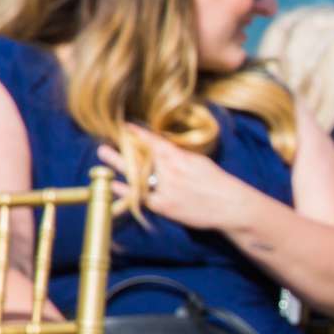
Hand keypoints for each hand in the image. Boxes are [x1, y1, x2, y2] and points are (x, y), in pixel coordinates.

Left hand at [97, 139, 255, 232]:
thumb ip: (179, 155)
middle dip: (120, 150)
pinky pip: (139, 197)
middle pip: (137, 158)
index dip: (136, 133)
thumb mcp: (200, 161)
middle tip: (103, 145)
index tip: (124, 126)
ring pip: (134, 176)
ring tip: (104, 158)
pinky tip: (114, 184)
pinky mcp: (164, 206)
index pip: (153, 141)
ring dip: (117, 166)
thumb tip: (162, 148)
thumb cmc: (219, 183)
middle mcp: (168, 171)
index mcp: (178, 157)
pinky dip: (124, 191)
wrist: (231, 207)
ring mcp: (164, 189)